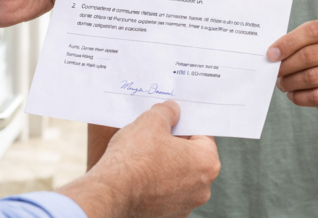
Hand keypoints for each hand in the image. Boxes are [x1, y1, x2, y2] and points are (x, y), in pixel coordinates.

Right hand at [59, 101, 219, 217]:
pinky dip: (157, 185)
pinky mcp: (168, 216)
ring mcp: (185, 205)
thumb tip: (172, 110)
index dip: (185, 125)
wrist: (111, 192)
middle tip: (155, 137)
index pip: (203, 136)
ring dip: (166, 166)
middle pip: (192, 158)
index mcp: (206, 163)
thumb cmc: (134, 158)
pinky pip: (167, 194)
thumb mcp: (151, 121)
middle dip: (176, 146)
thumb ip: (167, 112)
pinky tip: (140, 176)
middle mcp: (202, 188)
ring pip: (179, 177)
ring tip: (144, 157)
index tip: (171, 123)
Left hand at [268, 17, 317, 121]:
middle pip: (309, 55)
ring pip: (312, 77)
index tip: (271, 54)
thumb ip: (297, 43)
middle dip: (286, 65)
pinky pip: (317, 96)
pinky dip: (299, 97)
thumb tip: (273, 54)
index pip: (311, 31)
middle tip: (274, 72)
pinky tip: (293, 94)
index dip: (288, 43)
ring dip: (291, 82)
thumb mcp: (315, 43)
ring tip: (282, 84)